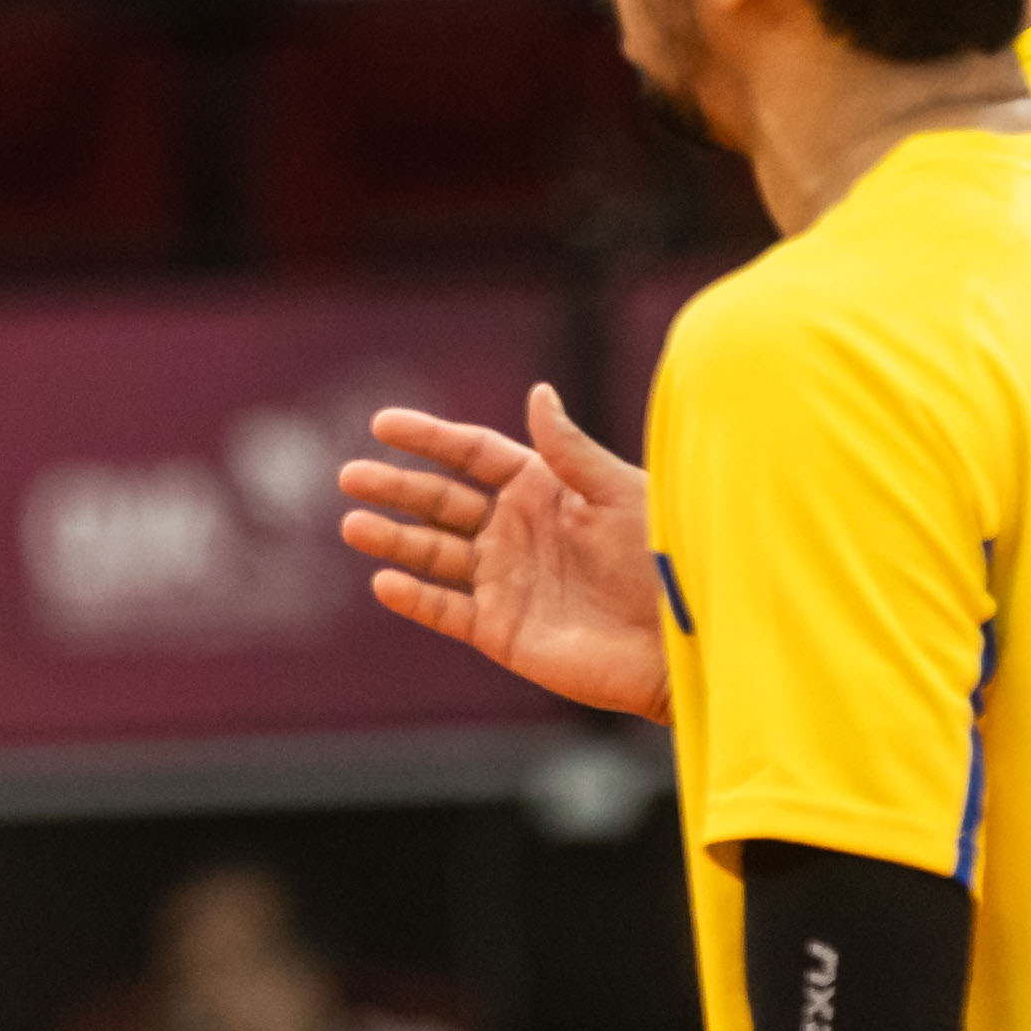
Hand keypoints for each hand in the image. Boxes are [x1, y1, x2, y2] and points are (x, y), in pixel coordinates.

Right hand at [337, 389, 669, 721]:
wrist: (681, 639)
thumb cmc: (663, 558)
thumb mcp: (619, 492)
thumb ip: (570, 450)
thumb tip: (537, 392)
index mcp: (541, 489)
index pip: (472, 455)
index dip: (428, 438)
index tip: (383, 424)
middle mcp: (515, 531)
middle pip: (441, 502)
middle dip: (395, 488)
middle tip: (350, 475)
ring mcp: (505, 581)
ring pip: (434, 554)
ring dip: (393, 539)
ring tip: (353, 524)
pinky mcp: (502, 630)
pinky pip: (448, 611)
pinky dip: (415, 599)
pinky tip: (385, 581)